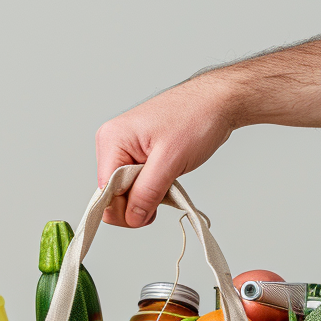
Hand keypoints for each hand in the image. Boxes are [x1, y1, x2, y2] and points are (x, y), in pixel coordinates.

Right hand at [95, 74, 238, 227]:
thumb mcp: (170, 160)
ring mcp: (124, 150)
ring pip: (126, 193)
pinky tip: (166, 180)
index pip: (104, 194)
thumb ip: (147, 192)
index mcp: (112, 141)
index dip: (126, 209)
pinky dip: (152, 190)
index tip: (150, 211)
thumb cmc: (196, 118)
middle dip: (138, 204)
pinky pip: (137, 185)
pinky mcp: (137, 155)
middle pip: (112, 196)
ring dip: (148, 197)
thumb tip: (132, 218)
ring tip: (168, 180)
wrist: (215, 102)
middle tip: (164, 192)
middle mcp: (112, 145)